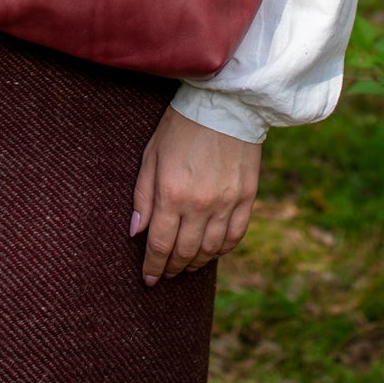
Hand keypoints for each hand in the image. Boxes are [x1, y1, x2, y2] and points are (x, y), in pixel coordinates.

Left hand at [130, 105, 260, 284]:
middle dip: (172, 268)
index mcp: (172, 194)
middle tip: (165, 274)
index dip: (153, 267)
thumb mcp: (152, 155)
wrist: (224, 103)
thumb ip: (143, 196)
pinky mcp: (247, 197)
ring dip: (196, 262)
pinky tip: (212, 251)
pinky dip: (222, 249)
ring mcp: (227, 202)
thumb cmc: (181, 126)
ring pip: (211, 249)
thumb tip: (136, 232)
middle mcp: (201, 204)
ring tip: (186, 265)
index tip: (148, 279)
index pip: (160, 245)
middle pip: (185, 252)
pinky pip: (235, 236)